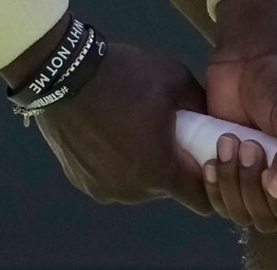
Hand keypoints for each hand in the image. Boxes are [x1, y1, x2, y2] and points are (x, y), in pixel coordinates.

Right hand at [35, 42, 211, 213]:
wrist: (65, 74)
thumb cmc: (126, 76)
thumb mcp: (174, 78)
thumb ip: (199, 105)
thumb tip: (211, 119)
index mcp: (159, 171)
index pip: (201, 200)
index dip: (210, 182)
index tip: (206, 160)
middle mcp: (132, 191)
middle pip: (166, 189)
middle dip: (172, 165)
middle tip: (167, 131)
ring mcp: (104, 189)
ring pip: (138, 185)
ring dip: (143, 164)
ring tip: (134, 127)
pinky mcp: (82, 182)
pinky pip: (112, 178)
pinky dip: (116, 162)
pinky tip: (109, 132)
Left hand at [201, 0, 276, 237]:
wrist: (247, 59)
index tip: (271, 178)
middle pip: (267, 220)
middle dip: (252, 188)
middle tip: (248, 145)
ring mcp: (254, 180)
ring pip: (241, 212)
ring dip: (231, 183)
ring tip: (230, 139)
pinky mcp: (228, 172)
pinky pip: (219, 200)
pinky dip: (214, 185)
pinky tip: (211, 159)